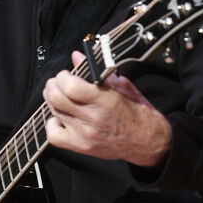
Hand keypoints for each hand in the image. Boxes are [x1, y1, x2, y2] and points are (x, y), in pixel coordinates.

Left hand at [43, 51, 171, 166]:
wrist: (149, 143)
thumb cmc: (139, 113)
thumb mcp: (123, 86)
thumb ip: (98, 71)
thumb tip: (78, 56)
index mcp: (105, 101)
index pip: (70, 86)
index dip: (63, 76)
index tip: (67, 74)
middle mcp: (93, 119)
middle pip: (56, 98)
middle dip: (54, 85)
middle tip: (60, 82)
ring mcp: (85, 135)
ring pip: (54, 112)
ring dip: (53, 100)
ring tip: (61, 96)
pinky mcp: (81, 147)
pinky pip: (54, 135)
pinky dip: (53, 124)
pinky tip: (61, 117)